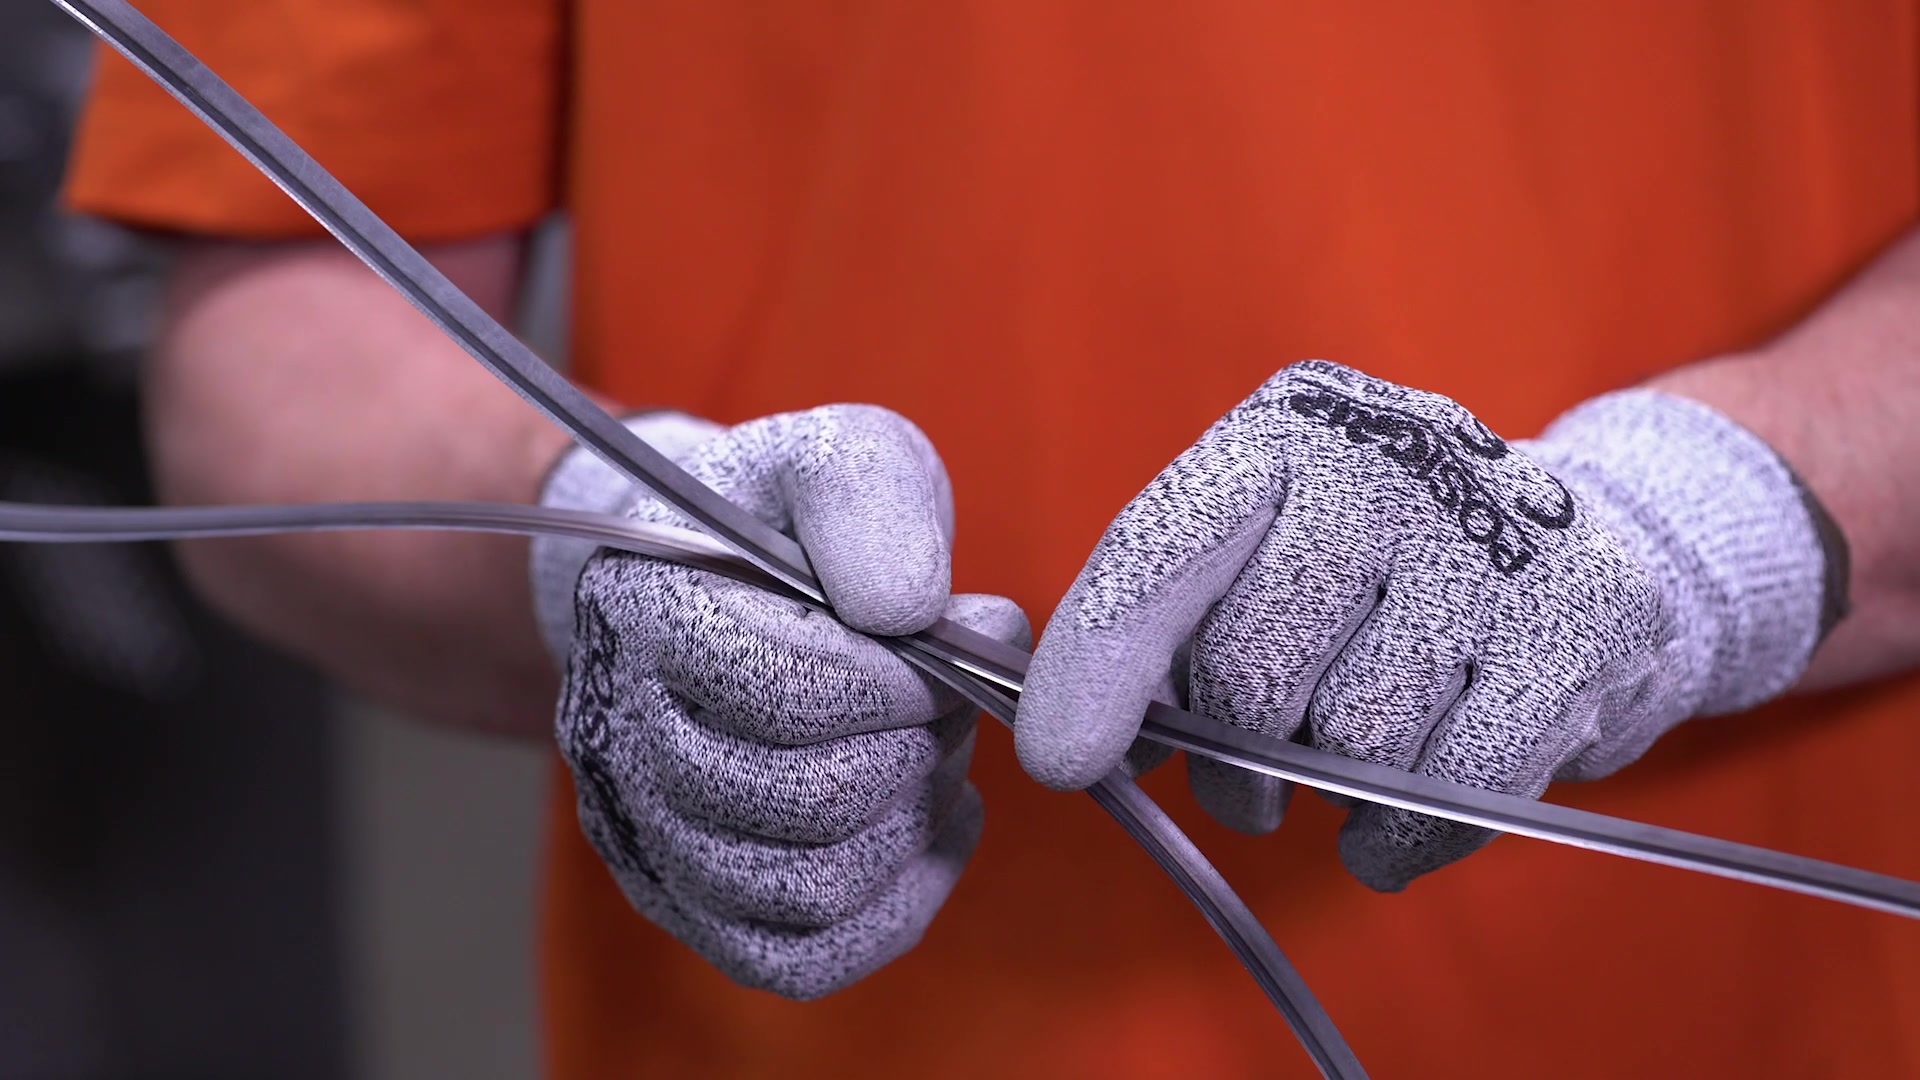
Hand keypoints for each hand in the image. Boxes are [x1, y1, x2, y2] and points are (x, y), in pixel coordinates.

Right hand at [533, 406, 1029, 997]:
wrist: (710, 576)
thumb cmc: (784, 519)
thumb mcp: (836, 455)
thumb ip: (872, 499)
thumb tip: (909, 612)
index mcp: (643, 609)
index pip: (785, 691)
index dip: (902, 680)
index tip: (943, 640)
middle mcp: (619, 733)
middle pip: (809, 799)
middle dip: (917, 746)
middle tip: (944, 693)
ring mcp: (646, 831)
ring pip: (810, 888)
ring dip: (911, 821)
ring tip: (931, 749)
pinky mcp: (688, 901)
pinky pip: (800, 958)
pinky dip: (894, 907)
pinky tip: (925, 824)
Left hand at [1016, 360, 1833, 889]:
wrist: (1597, 537)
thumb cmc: (1377, 568)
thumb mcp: (1260, 557)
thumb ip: (1159, 635)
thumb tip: (1071, 746)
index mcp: (1284, 429)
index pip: (1166, 549)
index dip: (1102, 660)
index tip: (1061, 759)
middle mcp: (1391, 456)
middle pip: (1256, 668)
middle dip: (1232, 755)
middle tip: (1247, 779)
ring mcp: (1498, 534)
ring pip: (1356, 739)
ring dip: (1328, 793)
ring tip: (1341, 764)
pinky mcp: (1588, 620)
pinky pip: (1455, 790)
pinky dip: (1401, 836)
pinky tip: (1389, 824)